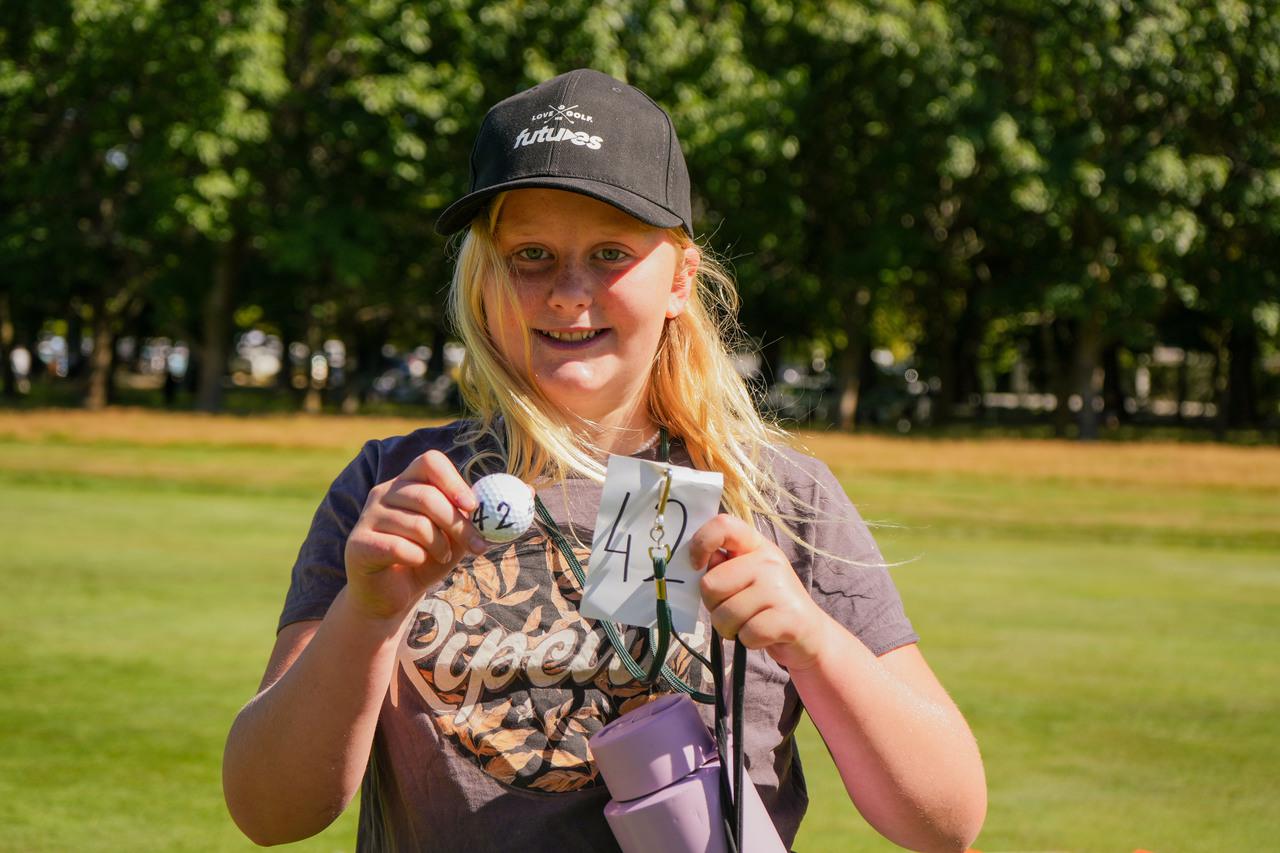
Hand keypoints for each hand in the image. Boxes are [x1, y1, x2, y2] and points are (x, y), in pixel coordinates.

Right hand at [343, 450, 488, 622]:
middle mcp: (384, 493)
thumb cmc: (425, 560)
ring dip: (439, 545)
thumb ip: (472, 518)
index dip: (454, 481)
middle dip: (458, 524)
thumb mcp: (455, 537)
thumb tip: (512, 496)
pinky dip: (417, 558)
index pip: (429, 462)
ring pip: (417, 524)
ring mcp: (367, 517)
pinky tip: (417, 563)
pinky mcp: (358, 543)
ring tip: (441, 556)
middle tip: (477, 545)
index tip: (472, 506)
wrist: (391, 596)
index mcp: (407, 483)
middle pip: (427, 496)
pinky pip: (398, 547)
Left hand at [688, 514, 832, 671]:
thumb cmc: (767, 605)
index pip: (723, 526)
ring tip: (748, 624)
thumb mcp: (746, 577)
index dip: (701, 543)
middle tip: (734, 610)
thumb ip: (722, 568)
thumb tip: (703, 563)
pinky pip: (746, 634)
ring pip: (725, 615)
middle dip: (713, 606)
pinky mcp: (789, 618)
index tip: (696, 565)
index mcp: (755, 545)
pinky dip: (748, 642)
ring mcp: (780, 588)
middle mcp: (769, 561)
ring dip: (729, 629)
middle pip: (710, 585)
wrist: (810, 633)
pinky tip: (762, 635)